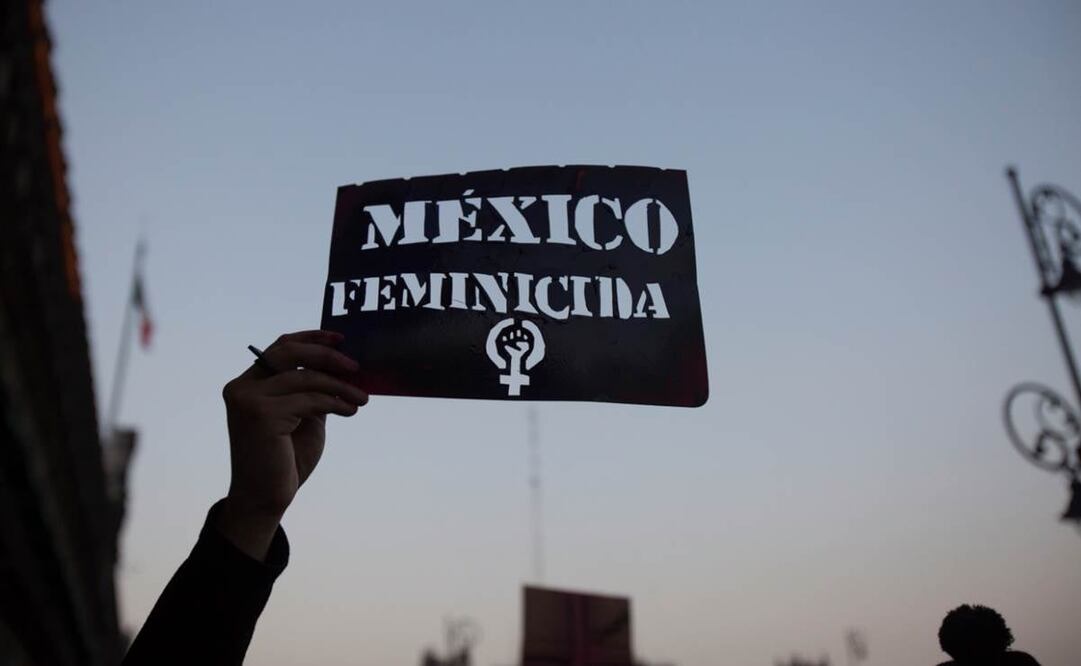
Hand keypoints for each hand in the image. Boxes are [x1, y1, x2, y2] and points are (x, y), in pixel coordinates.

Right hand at [216, 330, 367, 559]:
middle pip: (289, 352)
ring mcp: (248, 400)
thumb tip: (346, 367)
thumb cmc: (285, 460)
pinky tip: (351, 410)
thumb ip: (314, 390)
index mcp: (248, 384)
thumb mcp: (304, 417)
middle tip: (356, 367)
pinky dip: (336, 402)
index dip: (311, 337)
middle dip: (327, 355)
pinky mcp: (261, 415)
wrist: (266, 499)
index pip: (280, 347)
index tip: (341, 338)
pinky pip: (310, 399)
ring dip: (340, 385)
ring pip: (305, 376)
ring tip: (362, 398)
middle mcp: (242, 387)